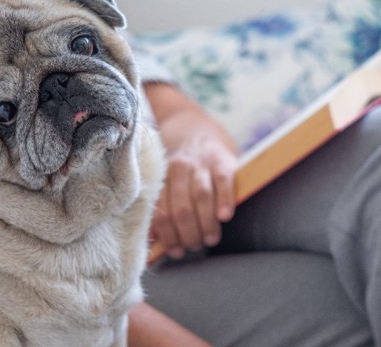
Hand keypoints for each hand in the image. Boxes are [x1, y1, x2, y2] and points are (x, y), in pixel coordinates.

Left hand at [144, 83, 237, 258]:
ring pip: (201, 197)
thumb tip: (155, 245)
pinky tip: (225, 217)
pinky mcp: (223, 159)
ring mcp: (202, 162)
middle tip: (195, 247)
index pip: (162, 212)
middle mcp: (179, 168)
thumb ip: (161, 210)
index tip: (176, 251)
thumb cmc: (181, 168)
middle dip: (188, 234)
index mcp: (162, 178)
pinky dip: (224, 199)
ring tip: (210, 240)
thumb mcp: (166, 183)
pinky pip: (223, 181)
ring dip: (206, 223)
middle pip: (182, 208)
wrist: (197, 129)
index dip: (168, 236)